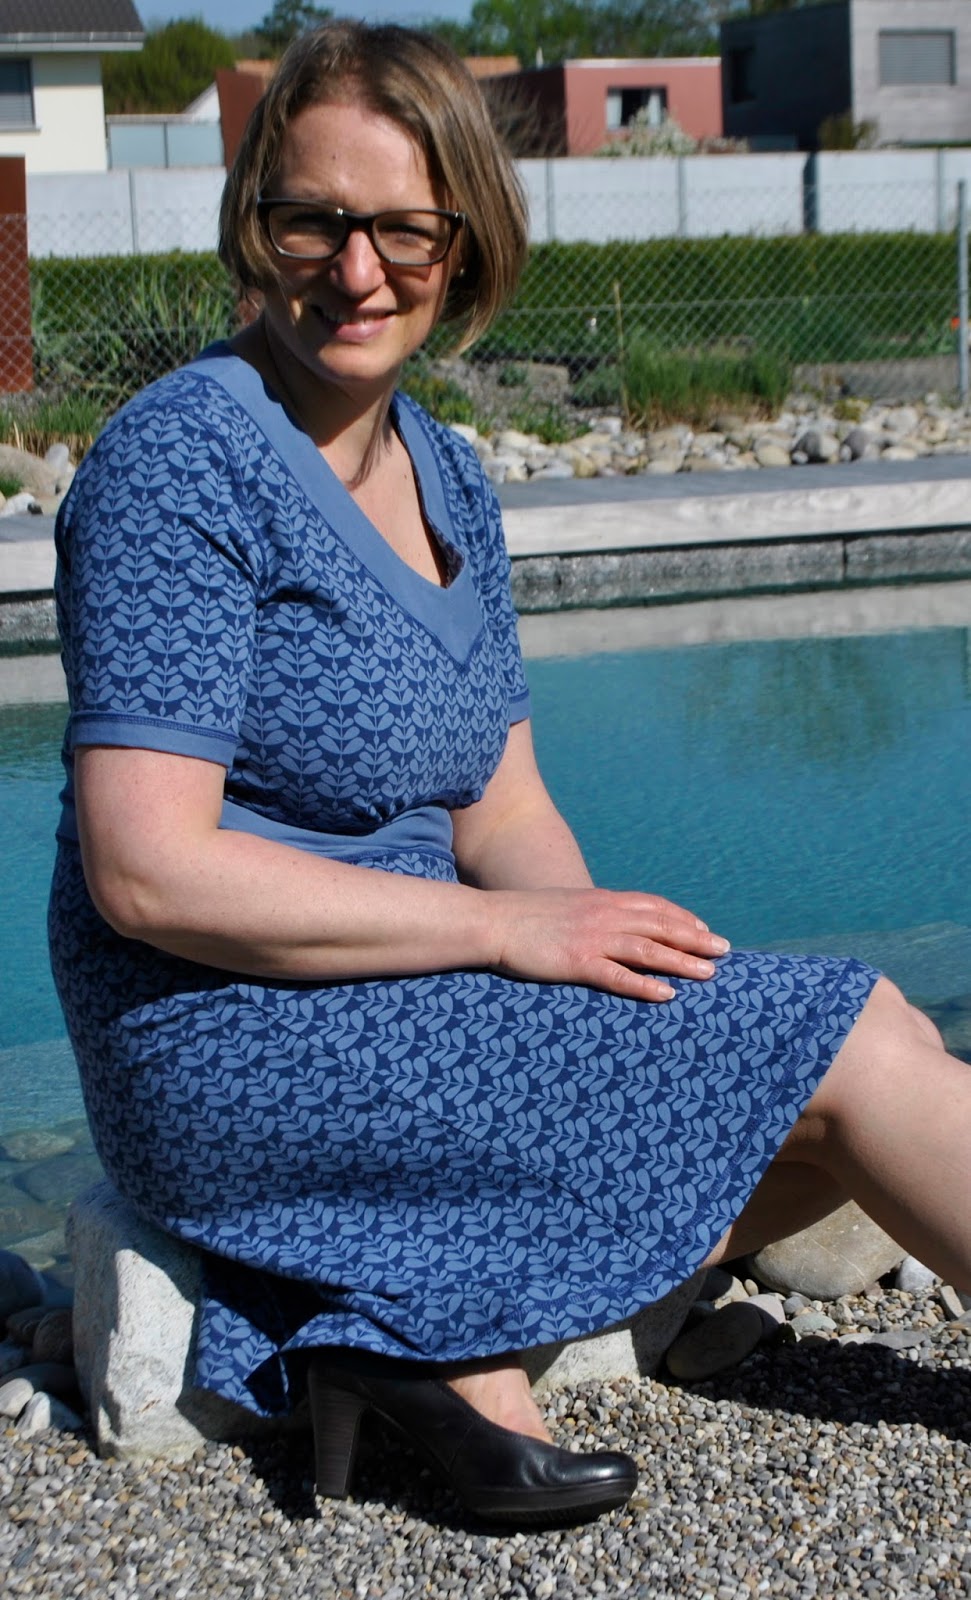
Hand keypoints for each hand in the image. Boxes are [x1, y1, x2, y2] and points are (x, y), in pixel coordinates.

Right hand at [491, 887, 729, 1002]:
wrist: (493, 920)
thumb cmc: (526, 917)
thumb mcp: (568, 906)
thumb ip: (593, 913)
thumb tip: (612, 924)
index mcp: (602, 900)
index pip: (653, 906)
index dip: (682, 918)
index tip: (704, 930)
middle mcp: (604, 916)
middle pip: (660, 925)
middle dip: (695, 938)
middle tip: (724, 951)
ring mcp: (592, 939)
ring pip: (648, 950)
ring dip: (682, 961)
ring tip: (709, 974)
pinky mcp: (577, 963)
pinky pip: (618, 976)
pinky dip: (645, 985)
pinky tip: (667, 995)